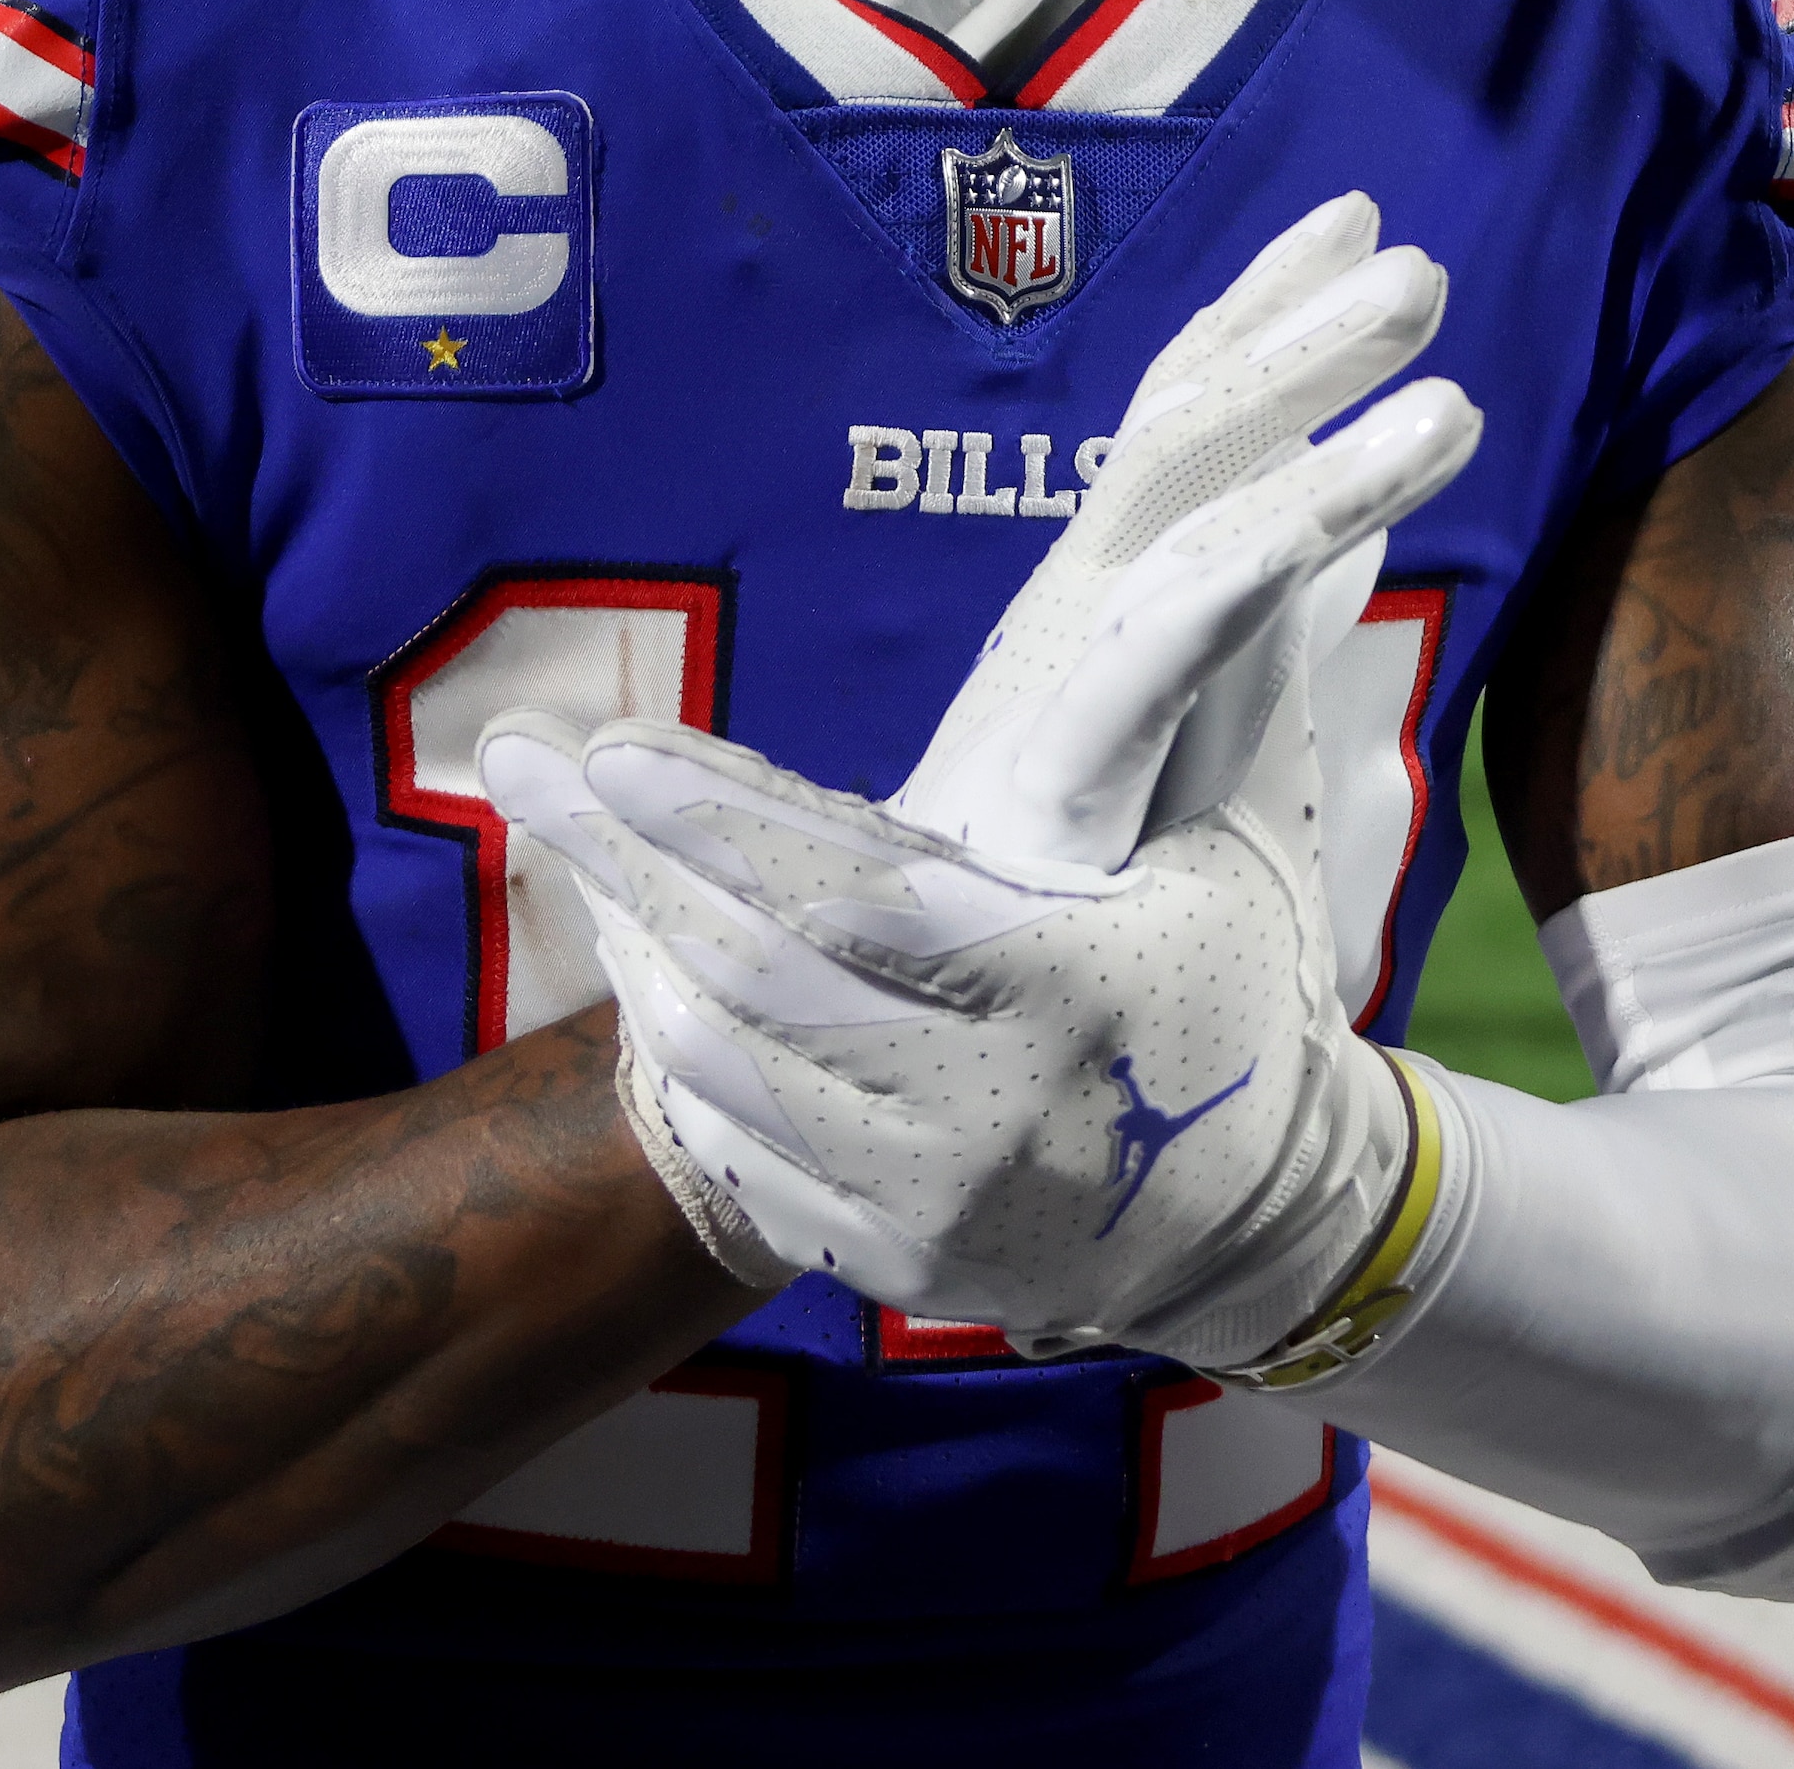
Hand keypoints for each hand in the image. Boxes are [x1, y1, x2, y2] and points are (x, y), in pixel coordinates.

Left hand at [483, 194, 1479, 1369]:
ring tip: (566, 843)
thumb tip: (1235, 530)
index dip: (714, 820)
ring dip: (631, 944)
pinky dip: (676, 1052)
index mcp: (1062, 986)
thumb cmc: (1246, 985)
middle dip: (618, 863)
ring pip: (716, 1066)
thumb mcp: (1238, 841)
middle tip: (519, 763)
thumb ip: (1197, 699)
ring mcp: (929, 1201)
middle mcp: (983, 1109)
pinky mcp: (890, 1262)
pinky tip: (635, 964)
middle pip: (739, 976)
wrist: (1274, 1220)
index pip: (841, 896)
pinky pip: (737, 1152)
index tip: (611, 747)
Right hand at [892, 190, 1454, 866]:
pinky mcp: (1065, 770)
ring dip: (1317, 428)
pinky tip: (1354, 505)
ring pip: (1189, 510)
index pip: (1184, 419)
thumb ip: (1267, 634)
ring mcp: (1063, 675)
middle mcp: (1077, 608)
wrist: (940, 1044)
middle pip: (1182, 428)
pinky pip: (1172, 637)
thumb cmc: (1067, 889)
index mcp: (1110, 595)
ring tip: (1450, 386)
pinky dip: (1270, 549)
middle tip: (1408, 252)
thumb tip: (1349, 549)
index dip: (1263, 309)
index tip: (1352, 219)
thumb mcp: (1195, 740)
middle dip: (1295, 331)